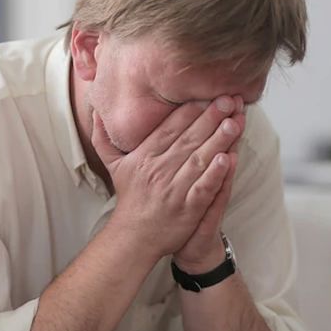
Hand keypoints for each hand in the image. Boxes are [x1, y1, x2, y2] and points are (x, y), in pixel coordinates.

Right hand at [91, 95, 242, 261]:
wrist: (134, 236)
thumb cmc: (129, 198)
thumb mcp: (112, 165)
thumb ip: (104, 136)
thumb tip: (96, 111)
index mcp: (144, 156)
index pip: (170, 127)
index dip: (191, 110)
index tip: (209, 94)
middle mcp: (159, 170)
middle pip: (188, 139)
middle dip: (211, 118)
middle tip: (229, 100)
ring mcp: (174, 190)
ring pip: (199, 160)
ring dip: (218, 140)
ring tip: (235, 122)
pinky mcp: (187, 209)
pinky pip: (203, 188)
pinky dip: (215, 174)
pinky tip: (228, 159)